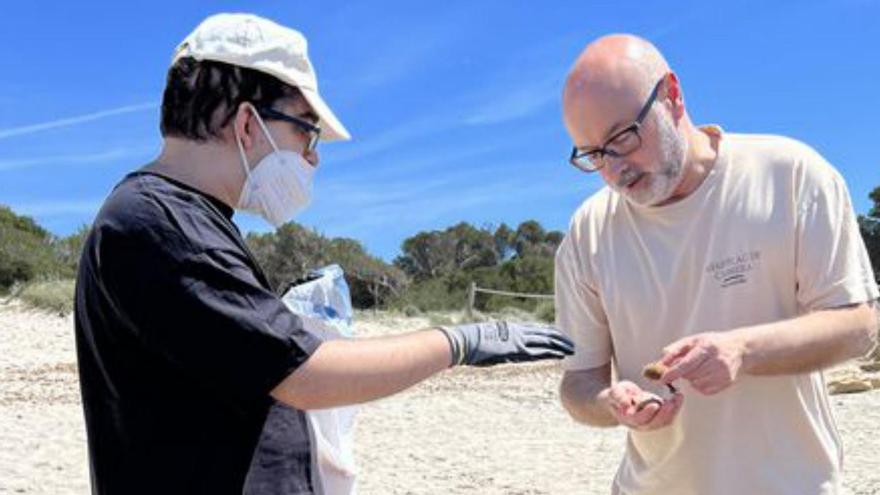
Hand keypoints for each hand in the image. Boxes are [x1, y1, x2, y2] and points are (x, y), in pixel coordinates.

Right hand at [438, 321, 574, 366]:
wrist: (466, 340)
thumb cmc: (472, 343)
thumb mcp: (487, 341)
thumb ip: (497, 344)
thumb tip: (497, 350)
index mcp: (511, 328)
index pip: (535, 329)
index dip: (549, 333)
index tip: (559, 336)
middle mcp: (517, 331)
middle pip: (544, 333)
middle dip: (559, 338)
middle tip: (572, 343)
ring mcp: (518, 340)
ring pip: (545, 341)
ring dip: (560, 345)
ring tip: (572, 349)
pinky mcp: (516, 350)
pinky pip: (538, 351)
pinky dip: (551, 352)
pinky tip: (561, 355)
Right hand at [599, 381, 682, 430]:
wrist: (621, 401)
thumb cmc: (618, 394)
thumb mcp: (615, 391)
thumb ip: (618, 397)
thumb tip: (625, 405)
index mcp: (627, 418)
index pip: (638, 419)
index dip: (647, 413)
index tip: (655, 405)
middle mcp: (639, 425)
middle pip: (654, 423)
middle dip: (665, 413)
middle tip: (672, 401)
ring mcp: (649, 424)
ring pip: (663, 422)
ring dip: (673, 411)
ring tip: (678, 397)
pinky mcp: (657, 420)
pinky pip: (668, 418)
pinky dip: (675, 409)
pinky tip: (678, 397)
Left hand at [660, 331, 744, 394]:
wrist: (739, 349)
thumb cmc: (712, 343)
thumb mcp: (693, 340)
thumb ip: (675, 350)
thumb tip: (661, 362)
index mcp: (706, 347)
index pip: (687, 363)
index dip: (673, 372)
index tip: (662, 379)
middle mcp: (717, 360)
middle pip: (691, 375)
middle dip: (682, 373)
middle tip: (683, 367)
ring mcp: (724, 373)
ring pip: (697, 384)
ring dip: (691, 380)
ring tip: (697, 369)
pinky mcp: (727, 382)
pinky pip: (706, 390)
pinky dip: (700, 385)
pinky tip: (704, 375)